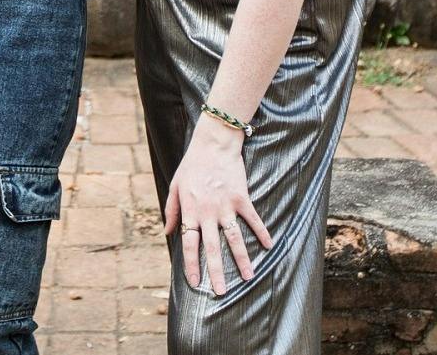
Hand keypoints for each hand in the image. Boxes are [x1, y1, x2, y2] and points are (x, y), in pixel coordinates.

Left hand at [163, 115, 272, 294]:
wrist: (214, 143)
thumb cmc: (192, 165)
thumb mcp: (175, 186)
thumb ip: (171, 211)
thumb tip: (167, 232)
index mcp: (191, 211)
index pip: (189, 244)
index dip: (192, 265)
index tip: (196, 283)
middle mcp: (208, 212)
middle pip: (212, 248)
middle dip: (216, 272)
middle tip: (221, 292)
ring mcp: (226, 206)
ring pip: (234, 238)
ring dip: (241, 259)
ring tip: (248, 277)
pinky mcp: (241, 198)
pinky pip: (253, 219)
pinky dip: (261, 232)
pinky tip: (269, 246)